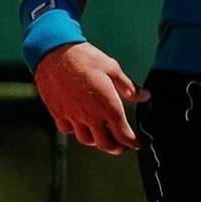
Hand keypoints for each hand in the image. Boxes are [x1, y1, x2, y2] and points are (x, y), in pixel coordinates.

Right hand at [33, 42, 149, 154]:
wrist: (55, 53)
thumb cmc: (85, 58)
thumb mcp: (112, 68)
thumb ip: (128, 86)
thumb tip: (145, 95)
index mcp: (108, 106)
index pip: (123, 134)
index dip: (132, 142)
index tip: (137, 143)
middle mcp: (91, 116)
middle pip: (105, 144)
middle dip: (116, 147)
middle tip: (121, 145)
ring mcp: (73, 116)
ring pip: (86, 140)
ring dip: (96, 141)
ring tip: (101, 136)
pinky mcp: (58, 113)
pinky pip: (68, 130)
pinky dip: (76, 131)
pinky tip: (79, 125)